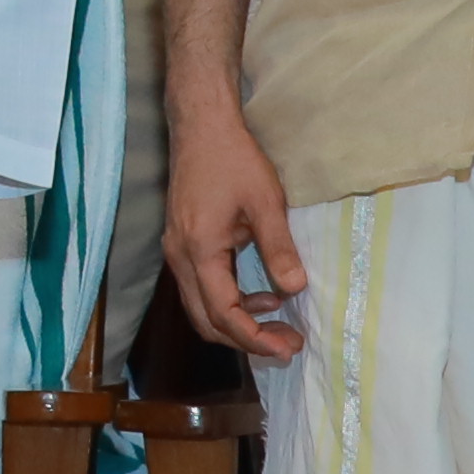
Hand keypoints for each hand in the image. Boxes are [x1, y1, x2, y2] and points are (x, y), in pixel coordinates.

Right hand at [163, 85, 310, 362]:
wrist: (201, 126)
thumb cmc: (233, 159)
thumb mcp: (265, 202)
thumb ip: (279, 248)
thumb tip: (295, 289)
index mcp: (199, 251)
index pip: (223, 313)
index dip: (254, 337)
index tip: (286, 347)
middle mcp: (180, 258)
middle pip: (205, 321)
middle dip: (245, 340)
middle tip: (286, 345)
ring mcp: (177, 252)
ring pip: (200, 308)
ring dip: (237, 324)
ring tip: (278, 324)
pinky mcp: (182, 244)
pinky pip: (201, 289)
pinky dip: (228, 302)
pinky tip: (261, 295)